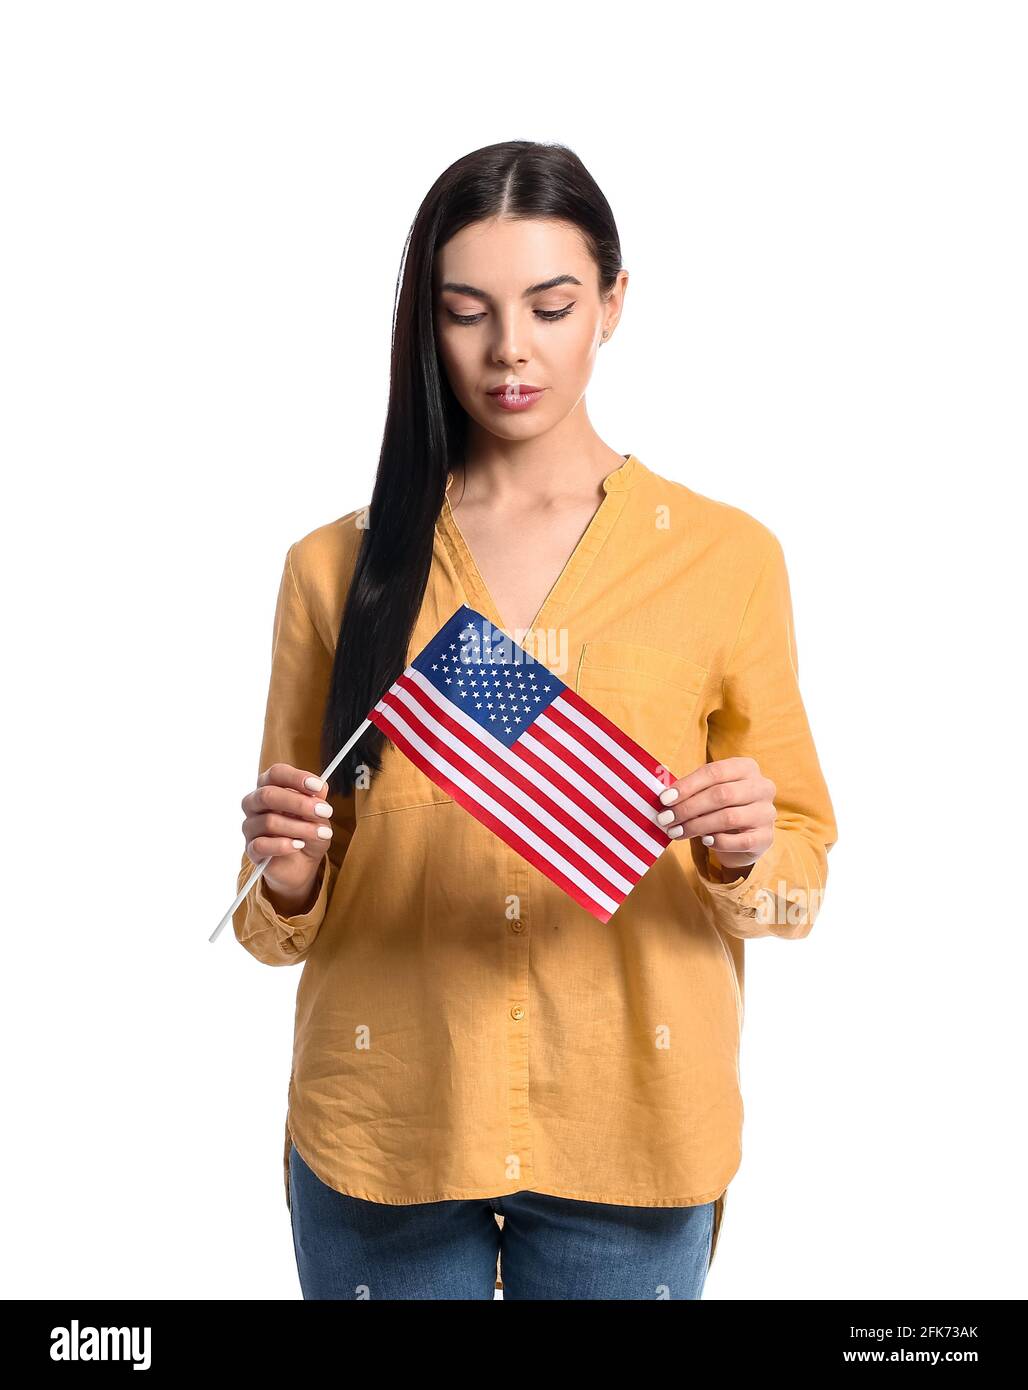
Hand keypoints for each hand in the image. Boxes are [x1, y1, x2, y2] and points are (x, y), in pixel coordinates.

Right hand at [240, 762, 333, 896]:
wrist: (301, 864)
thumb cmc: (307, 832)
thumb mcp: (318, 815)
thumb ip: (316, 801)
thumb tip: (320, 789)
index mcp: (270, 787)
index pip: (276, 773)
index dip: (296, 778)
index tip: (319, 787)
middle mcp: (254, 804)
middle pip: (268, 795)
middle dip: (299, 803)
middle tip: (325, 811)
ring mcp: (250, 827)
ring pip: (269, 821)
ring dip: (300, 827)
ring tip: (321, 833)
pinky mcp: (251, 850)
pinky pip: (261, 845)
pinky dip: (282, 845)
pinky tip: (298, 845)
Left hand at [656, 756, 775, 873]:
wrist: (745, 835)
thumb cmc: (721, 807)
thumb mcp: (708, 791)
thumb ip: (689, 788)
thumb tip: (663, 793)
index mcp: (746, 767)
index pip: (714, 772)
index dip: (687, 785)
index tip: (664, 799)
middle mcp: (762, 787)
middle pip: (721, 794)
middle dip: (689, 808)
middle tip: (666, 819)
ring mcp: (767, 812)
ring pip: (729, 817)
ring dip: (697, 826)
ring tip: (676, 832)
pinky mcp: (767, 837)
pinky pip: (740, 840)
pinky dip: (719, 841)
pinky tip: (704, 841)